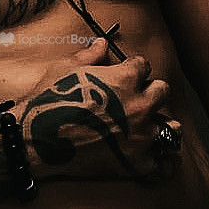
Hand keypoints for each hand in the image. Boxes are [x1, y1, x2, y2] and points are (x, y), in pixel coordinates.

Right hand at [17, 38, 178, 180]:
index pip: (143, 66)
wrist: (36, 139)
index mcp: (126, 78)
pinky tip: (163, 159)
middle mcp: (139, 105)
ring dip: (163, 123)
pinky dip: (165, 163)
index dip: (134, 69)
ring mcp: (140, 135)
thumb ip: (90, 55)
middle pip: (162, 91)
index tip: (127, 74)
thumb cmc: (48, 100)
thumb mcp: (65, 68)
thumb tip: (102, 43)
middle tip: (137, 98)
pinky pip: (164, 165)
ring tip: (153, 125)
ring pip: (172, 126)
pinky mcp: (135, 162)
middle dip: (151, 91)